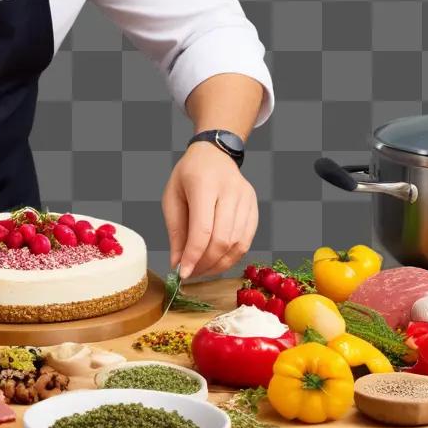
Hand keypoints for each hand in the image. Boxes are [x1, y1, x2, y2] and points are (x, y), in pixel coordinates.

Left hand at [161, 142, 258, 279]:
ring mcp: (246, 199)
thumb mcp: (172, 197)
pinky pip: (247, 240)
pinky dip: (232, 256)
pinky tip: (218, 261)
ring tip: (202, 270)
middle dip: (206, 263)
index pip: (203, 229)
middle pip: (223, 239)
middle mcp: (230, 191)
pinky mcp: (255, 207)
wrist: (215, 154)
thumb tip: (178, 263)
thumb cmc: (189, 175)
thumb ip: (176, 231)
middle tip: (191, 273)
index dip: (194, 255)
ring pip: (238, 244)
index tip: (183, 273)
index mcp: (204, 184)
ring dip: (219, 264)